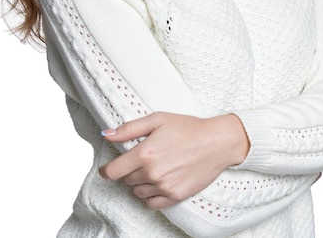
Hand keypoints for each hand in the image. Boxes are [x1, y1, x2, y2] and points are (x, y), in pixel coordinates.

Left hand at [99, 111, 248, 208]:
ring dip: (140, 182)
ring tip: (154, 168)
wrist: (216, 142)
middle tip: (143, 158)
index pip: (113, 171)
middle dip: (129, 170)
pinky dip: (151, 194)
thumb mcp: (157, 120)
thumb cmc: (188, 128)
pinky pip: (151, 203)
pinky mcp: (175, 196)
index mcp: (145, 153)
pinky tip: (159, 181)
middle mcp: (152, 173)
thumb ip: (129, 129)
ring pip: (137, 192)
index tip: (107, 168)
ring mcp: (164, 187)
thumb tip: (107, 134)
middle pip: (126, 180)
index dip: (106, 170)